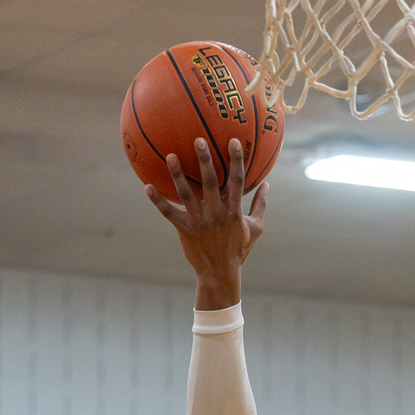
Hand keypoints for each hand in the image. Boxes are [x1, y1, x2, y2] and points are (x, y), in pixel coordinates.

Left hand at [146, 136, 266, 308]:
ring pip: (186, 194)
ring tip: (171, 156)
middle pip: (211, 182)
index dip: (236, 160)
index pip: (237, 181)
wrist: (220, 274)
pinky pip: (169, 214)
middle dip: (205, 160)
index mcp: (234, 211)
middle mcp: (216, 213)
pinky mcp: (185, 230)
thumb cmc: (239, 250)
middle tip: (198, 140)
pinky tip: (147, 187)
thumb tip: (267, 185)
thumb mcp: (255, 228)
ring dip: (177, 175)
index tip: (234, 141)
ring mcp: (199, 221)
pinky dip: (158, 201)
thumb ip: (260, 205)